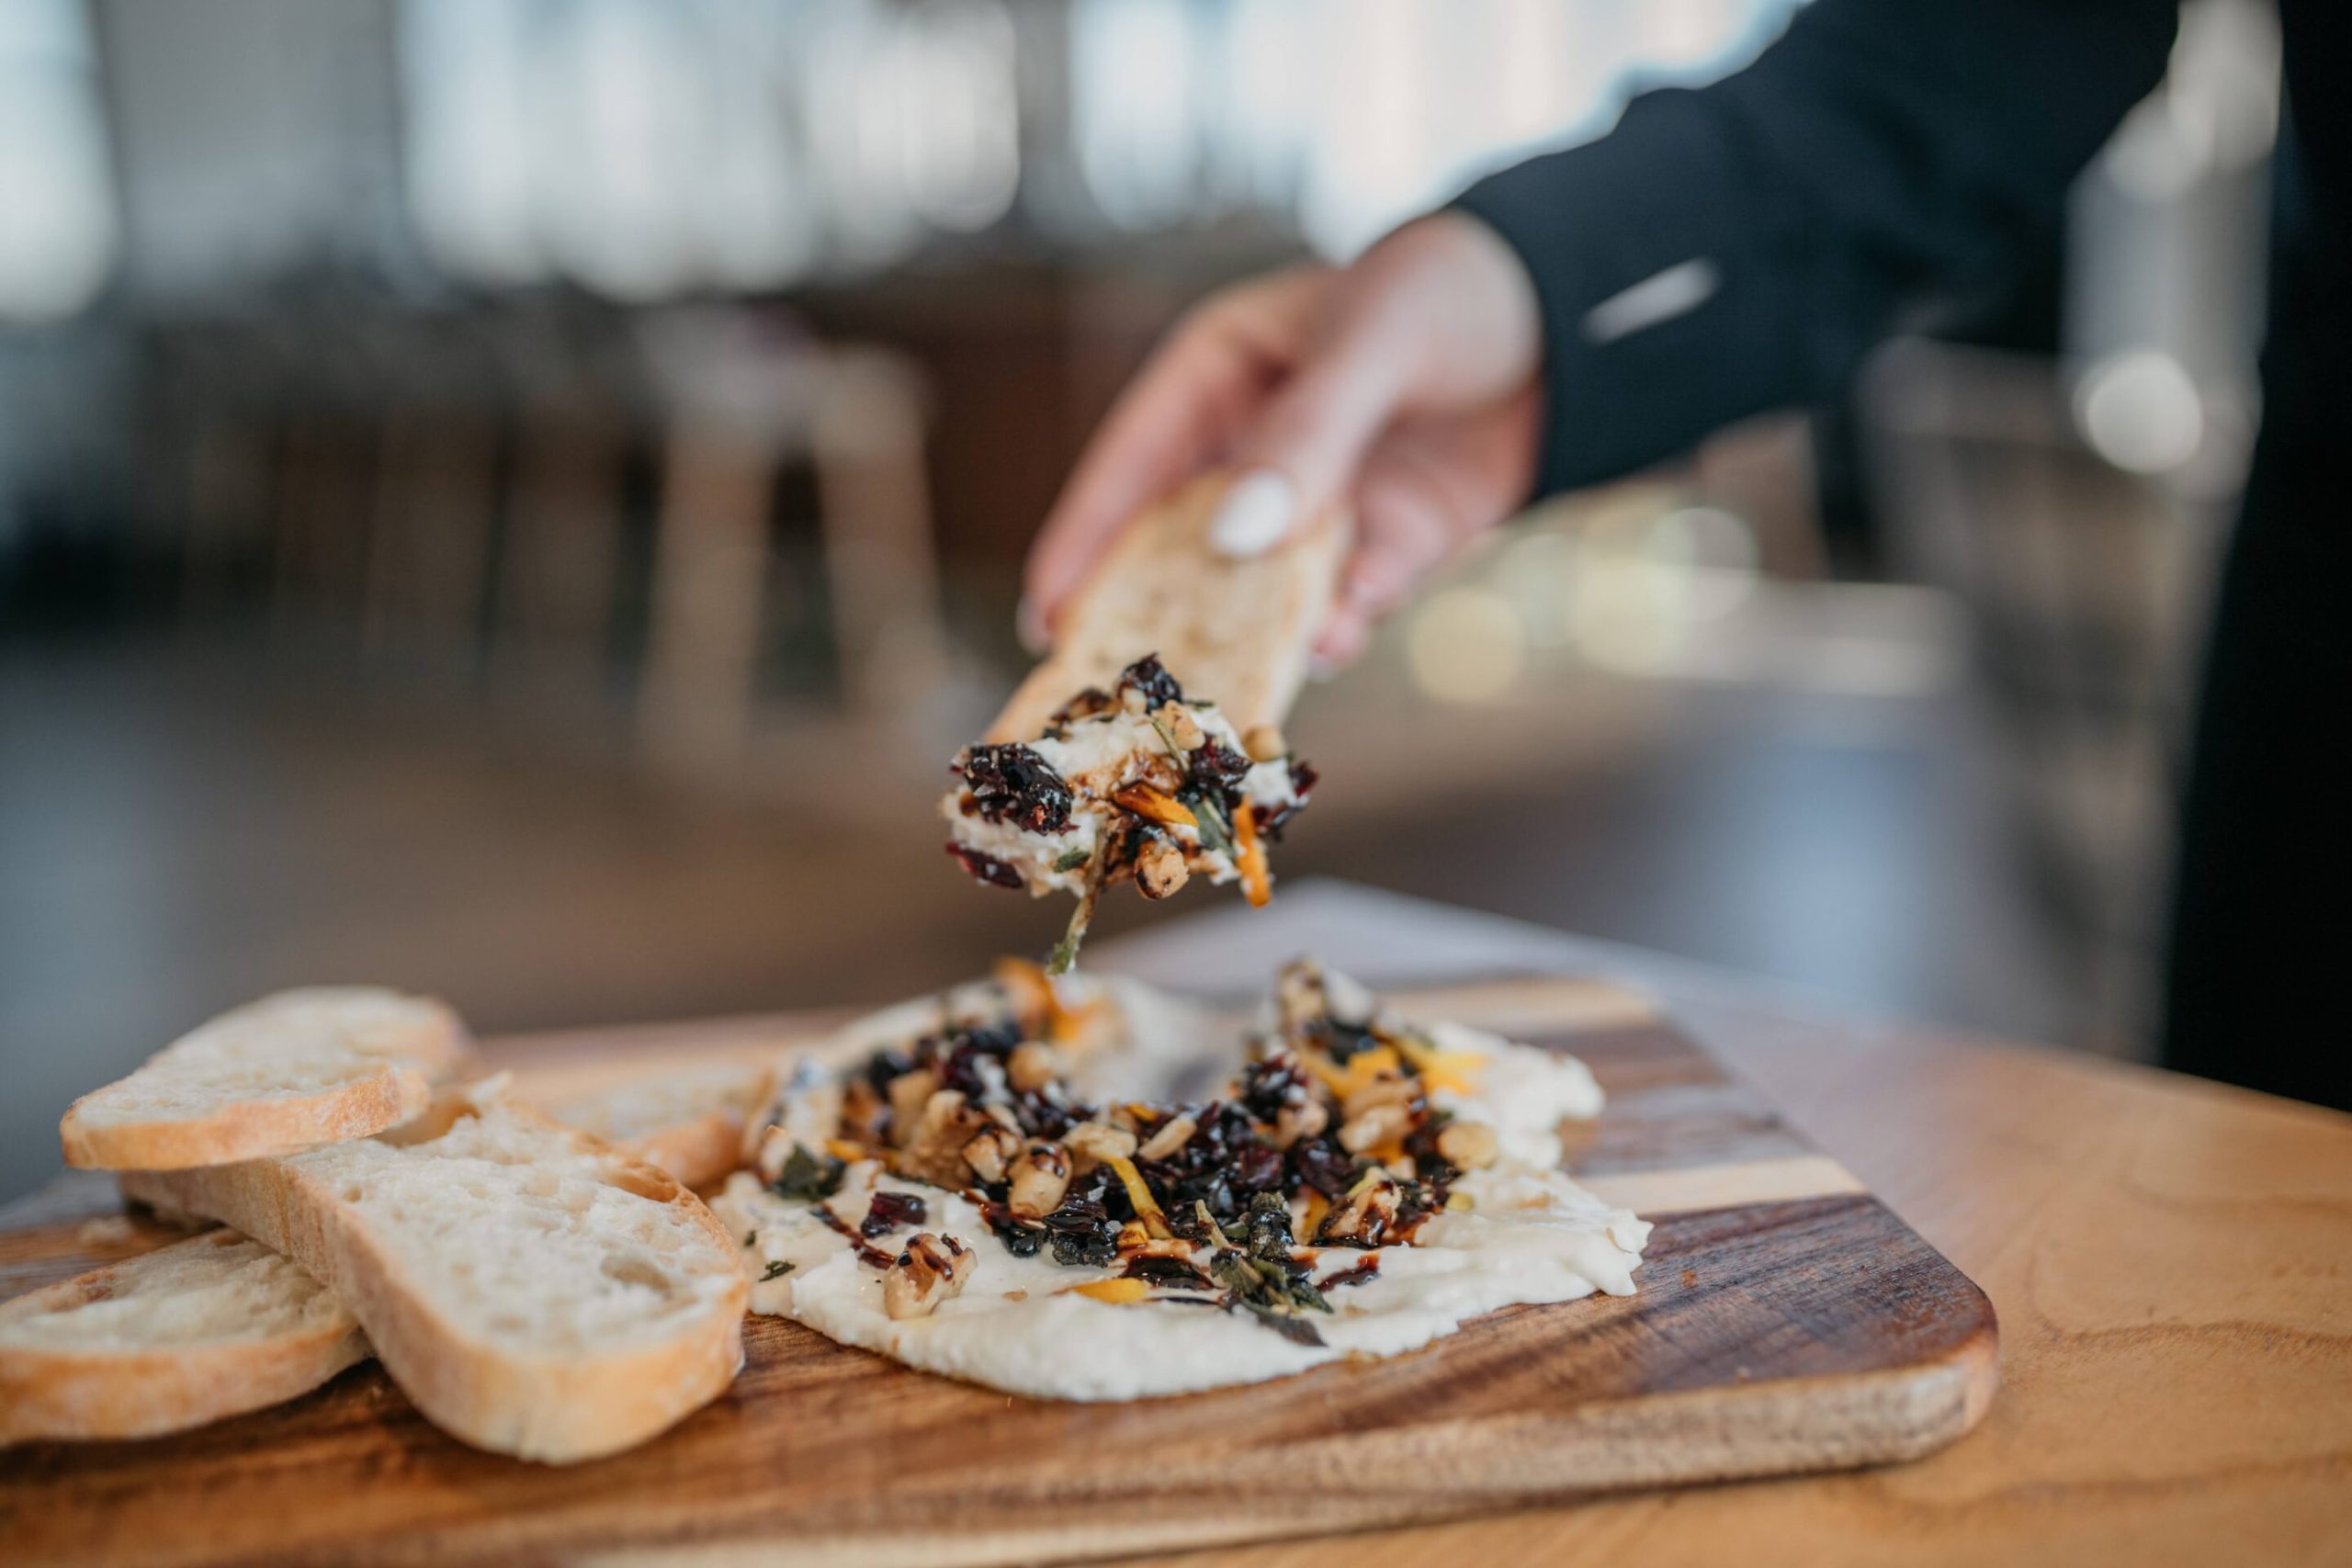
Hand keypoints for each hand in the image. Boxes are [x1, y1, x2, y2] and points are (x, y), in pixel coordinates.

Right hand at [1023, 212, 1546, 666]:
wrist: (1580, 325)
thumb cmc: (1454, 295)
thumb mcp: (1368, 348)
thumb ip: (1304, 441)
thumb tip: (1232, 538)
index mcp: (1219, 377)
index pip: (1131, 465)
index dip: (1086, 539)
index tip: (1050, 613)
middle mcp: (1256, 450)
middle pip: (1184, 545)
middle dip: (1157, 613)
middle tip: (1120, 686)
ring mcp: (1321, 506)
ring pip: (1262, 589)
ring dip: (1250, 634)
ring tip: (1234, 683)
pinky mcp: (1387, 547)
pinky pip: (1344, 601)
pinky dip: (1337, 626)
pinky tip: (1336, 640)